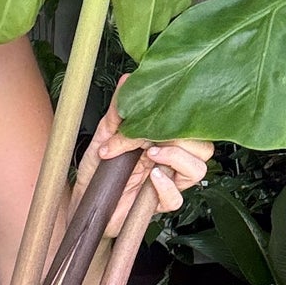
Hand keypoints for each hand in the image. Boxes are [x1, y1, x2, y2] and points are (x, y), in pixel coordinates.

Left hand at [77, 76, 212, 236]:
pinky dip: (166, 186)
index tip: (155, 115)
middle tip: (155, 137)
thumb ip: (119, 109)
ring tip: (152, 155)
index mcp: (163, 139)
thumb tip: (128, 79)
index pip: (190, 125)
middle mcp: (170, 160)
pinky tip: (151, 176)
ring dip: (178, 158)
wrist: (82, 197)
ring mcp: (167, 182)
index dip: (179, 117)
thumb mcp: (104, 132)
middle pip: (203, 146)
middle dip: (184, 138)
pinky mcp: (158, 205)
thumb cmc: (96, 167)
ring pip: (198, 169)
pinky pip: (176, 199)